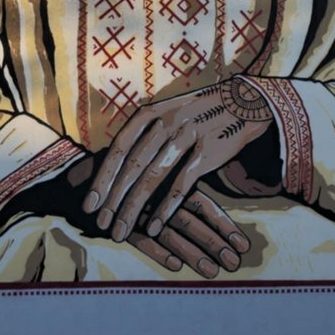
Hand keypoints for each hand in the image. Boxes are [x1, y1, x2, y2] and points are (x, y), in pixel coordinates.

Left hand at [83, 77, 272, 241]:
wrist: (243, 102)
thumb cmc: (199, 112)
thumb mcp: (168, 111)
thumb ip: (145, 133)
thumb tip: (116, 164)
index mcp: (152, 113)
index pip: (120, 147)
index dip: (103, 177)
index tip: (90, 204)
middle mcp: (166, 122)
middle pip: (132, 165)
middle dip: (113, 198)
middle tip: (101, 224)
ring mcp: (187, 136)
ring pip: (153, 177)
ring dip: (134, 208)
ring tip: (122, 231)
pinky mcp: (208, 152)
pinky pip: (182, 184)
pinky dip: (166, 207)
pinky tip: (155, 227)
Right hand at [128, 191, 249, 278]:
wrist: (81, 181)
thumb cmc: (125, 179)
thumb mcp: (154, 180)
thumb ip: (179, 188)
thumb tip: (209, 209)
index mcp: (170, 182)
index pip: (203, 205)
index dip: (223, 225)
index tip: (243, 245)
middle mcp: (158, 196)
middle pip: (192, 222)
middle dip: (215, 243)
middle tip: (234, 263)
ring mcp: (139, 210)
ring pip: (170, 233)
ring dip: (192, 253)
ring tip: (212, 271)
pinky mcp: (119, 222)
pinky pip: (140, 239)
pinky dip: (158, 252)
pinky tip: (175, 266)